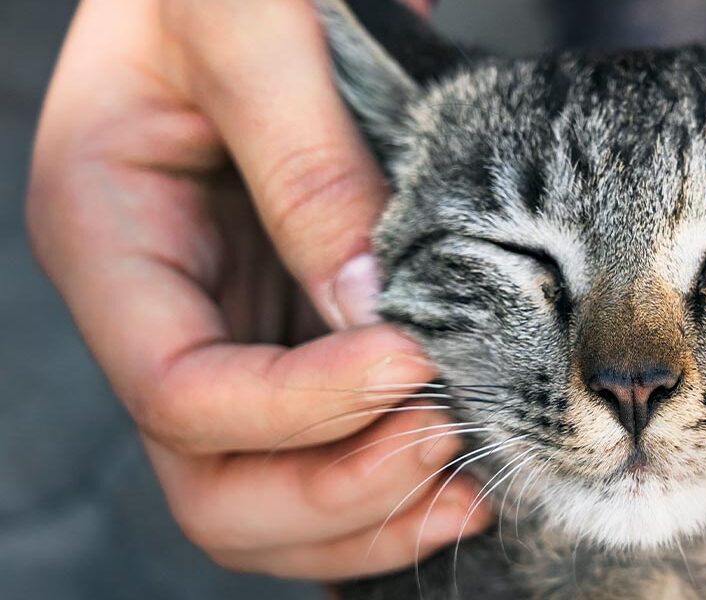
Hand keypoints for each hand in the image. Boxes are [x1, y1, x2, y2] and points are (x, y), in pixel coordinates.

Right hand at [27, 0, 487, 579]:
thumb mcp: (248, 27)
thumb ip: (303, 163)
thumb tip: (371, 309)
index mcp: (107, 237)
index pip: (179, 391)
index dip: (298, 410)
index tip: (414, 364)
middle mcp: (160, 307)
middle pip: (213, 482)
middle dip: (332, 491)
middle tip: (448, 442)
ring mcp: (230, 328)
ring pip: (268, 491)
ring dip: (368, 512)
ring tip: (472, 480)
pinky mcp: (295, 328)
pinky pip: (326, 447)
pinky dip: (389, 482)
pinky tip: (464, 470)